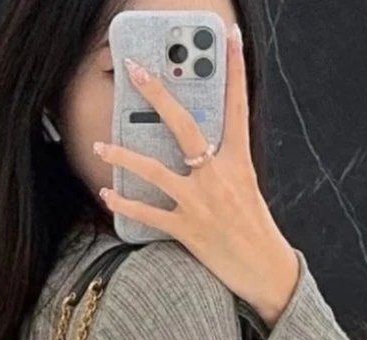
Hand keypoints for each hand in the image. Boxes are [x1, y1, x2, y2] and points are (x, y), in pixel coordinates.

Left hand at [93, 27, 299, 327]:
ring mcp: (201, 203)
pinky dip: (124, 204)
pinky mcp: (187, 230)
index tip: (231, 40)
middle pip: (183, 126)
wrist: (266, 272)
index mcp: (238, 161)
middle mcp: (218, 176)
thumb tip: (197, 148)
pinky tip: (107, 195)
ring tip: (101, 145)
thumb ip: (224, 164)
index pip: (238, 107)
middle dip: (157, 94)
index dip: (235, 71)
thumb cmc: (255, 230)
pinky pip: (148, 213)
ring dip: (123, 155)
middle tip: (136, 71)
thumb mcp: (247, 188)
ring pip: (154, 170)